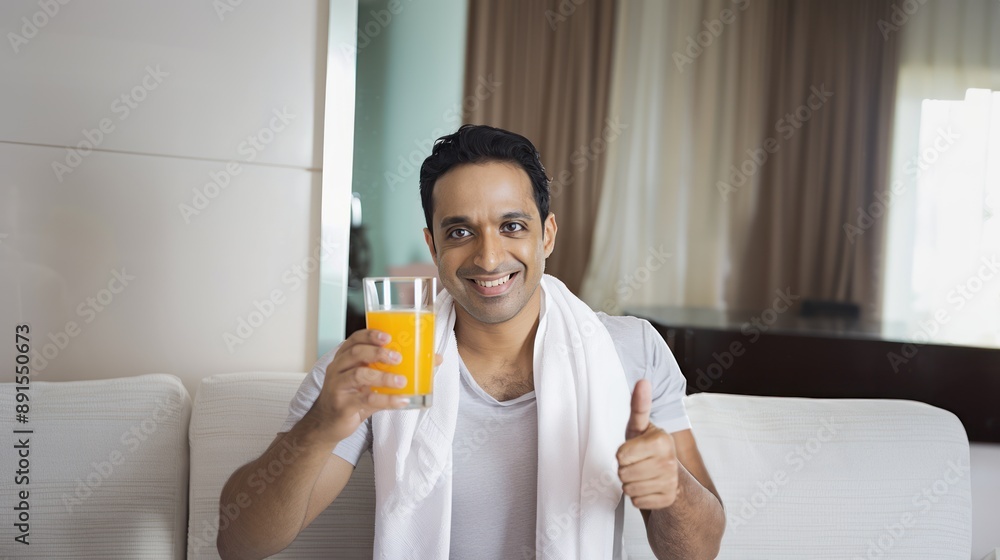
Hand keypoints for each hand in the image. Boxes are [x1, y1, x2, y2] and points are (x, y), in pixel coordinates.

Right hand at [311, 329, 442, 442]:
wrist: (328, 424)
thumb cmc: (352, 396)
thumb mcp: (371, 381)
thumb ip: (396, 370)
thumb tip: (435, 360)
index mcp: (345, 358)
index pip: (355, 339)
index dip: (371, 334)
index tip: (388, 336)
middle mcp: (338, 368)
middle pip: (356, 353)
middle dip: (378, 352)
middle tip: (398, 358)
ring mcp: (338, 386)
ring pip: (359, 375)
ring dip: (383, 376)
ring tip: (402, 381)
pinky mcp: (342, 405)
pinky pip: (365, 399)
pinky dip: (386, 399)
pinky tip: (401, 401)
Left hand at [617, 379, 678, 509]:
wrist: (669, 473)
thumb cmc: (648, 446)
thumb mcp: (640, 426)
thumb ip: (639, 405)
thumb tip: (642, 380)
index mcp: (661, 440)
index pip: (620, 455)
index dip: (622, 454)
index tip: (634, 449)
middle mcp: (669, 462)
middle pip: (623, 473)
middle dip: (625, 469)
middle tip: (638, 463)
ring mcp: (671, 482)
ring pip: (629, 489)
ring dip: (630, 483)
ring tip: (642, 474)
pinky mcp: (668, 500)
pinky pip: (637, 501)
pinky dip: (638, 496)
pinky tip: (648, 487)